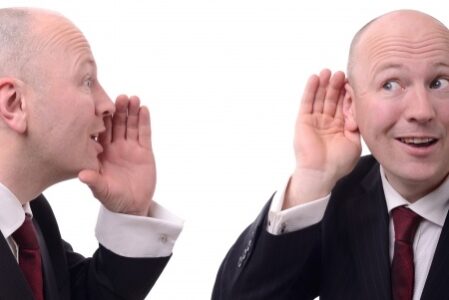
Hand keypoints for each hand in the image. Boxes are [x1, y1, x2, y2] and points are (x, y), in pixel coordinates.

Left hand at [79, 95, 155, 215]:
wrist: (133, 206)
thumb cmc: (113, 198)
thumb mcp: (102, 190)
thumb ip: (94, 181)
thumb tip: (82, 175)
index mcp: (101, 153)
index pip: (100, 132)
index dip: (101, 118)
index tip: (101, 106)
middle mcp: (115, 147)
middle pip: (116, 124)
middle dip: (118, 110)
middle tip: (120, 97)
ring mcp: (130, 147)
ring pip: (130, 125)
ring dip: (132, 112)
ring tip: (134, 99)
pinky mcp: (144, 151)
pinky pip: (144, 134)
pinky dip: (144, 122)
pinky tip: (144, 110)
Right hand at [284, 69, 360, 208]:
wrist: (321, 172)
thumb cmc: (338, 162)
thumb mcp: (355, 142)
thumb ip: (357, 124)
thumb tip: (358, 109)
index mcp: (340, 126)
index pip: (344, 105)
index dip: (348, 94)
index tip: (353, 83)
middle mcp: (327, 121)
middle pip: (331, 98)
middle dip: (336, 85)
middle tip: (341, 73)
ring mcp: (314, 120)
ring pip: (319, 98)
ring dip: (323, 84)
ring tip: (327, 71)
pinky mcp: (303, 120)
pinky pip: (307, 102)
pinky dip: (310, 90)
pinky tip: (314, 78)